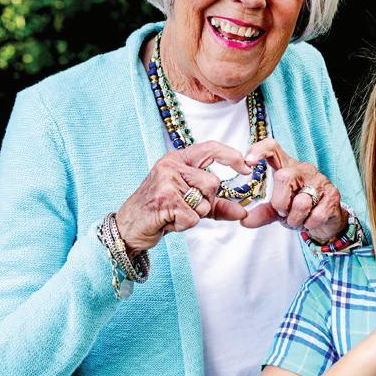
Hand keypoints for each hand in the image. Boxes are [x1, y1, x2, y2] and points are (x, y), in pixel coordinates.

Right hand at [116, 140, 251, 252]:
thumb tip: (244, 211)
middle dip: (206, 201)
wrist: (128, 228)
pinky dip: (184, 224)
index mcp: (178, 159)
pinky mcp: (165, 198)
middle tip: (184, 207)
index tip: (247, 167)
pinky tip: (168, 220)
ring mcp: (167, 180)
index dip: (232, 156)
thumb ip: (218, 205)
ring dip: (194, 215)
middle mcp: (171, 165)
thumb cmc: (161, 212)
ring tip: (173, 213)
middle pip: (213, 183)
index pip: (211, 148)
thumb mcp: (191, 204)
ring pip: (204, 201)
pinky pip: (193, 216)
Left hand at [240, 138, 346, 240]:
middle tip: (284, 212)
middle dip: (280, 203)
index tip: (248, 162)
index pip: (273, 148)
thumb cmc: (300, 209)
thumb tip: (244, 220)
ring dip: (295, 219)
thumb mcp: (278, 210)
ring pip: (301, 202)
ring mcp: (320, 180)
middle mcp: (304, 169)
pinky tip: (310, 222)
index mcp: (287, 167)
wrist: (327, 219)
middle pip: (284, 178)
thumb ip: (262, 212)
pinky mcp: (333, 194)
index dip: (259, 150)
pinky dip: (309, 224)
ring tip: (298, 220)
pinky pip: (316, 215)